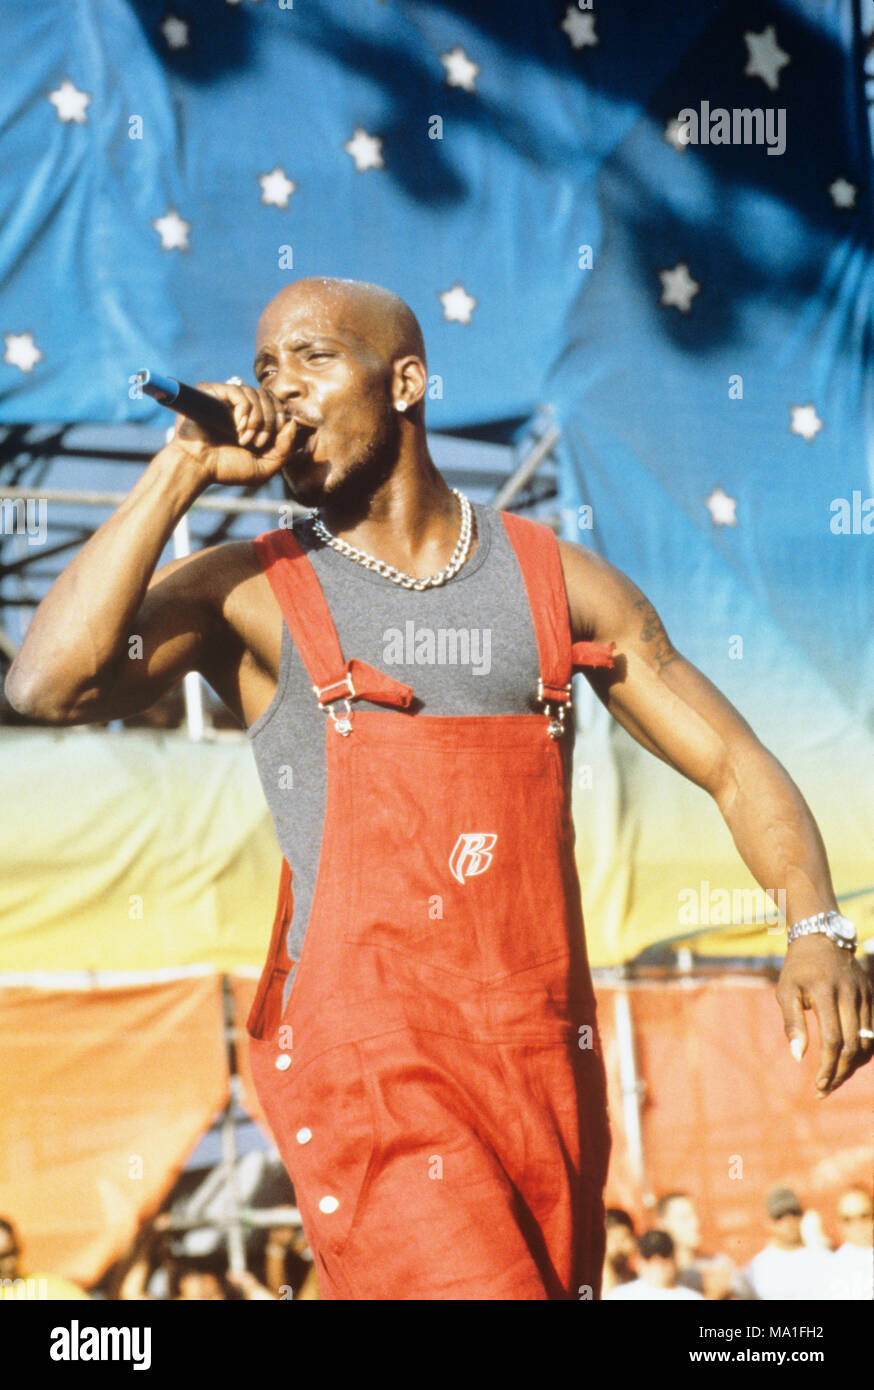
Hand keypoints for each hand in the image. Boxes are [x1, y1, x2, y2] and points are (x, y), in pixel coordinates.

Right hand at [168, 380, 303, 485]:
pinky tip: (237, 427)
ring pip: (257, 394)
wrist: (197, 467)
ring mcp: (227, 398)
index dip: (281, 420)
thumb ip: (284, 450)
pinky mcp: (213, 392)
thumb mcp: (264, 468)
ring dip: (257, 420)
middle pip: (270, 397)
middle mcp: (241, 406)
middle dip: (270, 422)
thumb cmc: (225, 469)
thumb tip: (292, 423)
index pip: (278, 405)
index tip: (271, 441)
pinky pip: (240, 391)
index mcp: (254, 419)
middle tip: (258, 443)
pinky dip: (245, 411)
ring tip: (244, 439)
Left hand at [777, 934, 872, 1094]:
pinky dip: (862, 1052)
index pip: (833, 1039)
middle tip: (824, 1089)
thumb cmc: (798, 969)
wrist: (822, 938)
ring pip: (866, 1042)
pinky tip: (847, 1063)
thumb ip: (792, 1023)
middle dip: (839, 1072)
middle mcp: (849, 994)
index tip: (816, 1085)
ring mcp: (864, 995)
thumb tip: (798, 1057)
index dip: (827, 1066)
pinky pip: (872, 1032)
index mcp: (825, 992)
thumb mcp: (786, 991)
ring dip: (852, 1066)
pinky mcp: (871, 997)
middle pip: (853, 1045)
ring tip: (834, 1080)